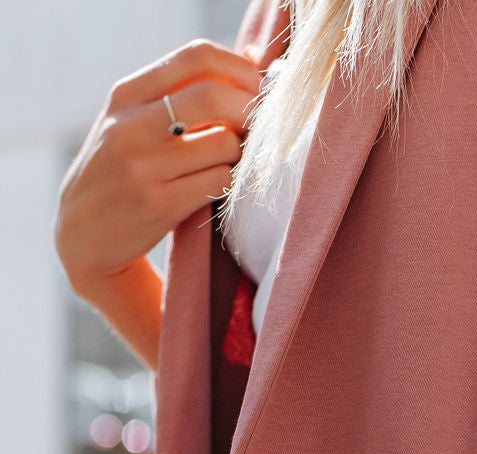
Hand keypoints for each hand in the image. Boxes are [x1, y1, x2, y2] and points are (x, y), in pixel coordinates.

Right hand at [54, 38, 263, 298]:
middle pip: (215, 95)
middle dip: (248, 110)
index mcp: (127, 94)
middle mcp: (130, 125)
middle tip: (256, 127)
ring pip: (224, 142)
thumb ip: (185, 92)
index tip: (255, 88)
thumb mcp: (134, 121)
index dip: (239, 69)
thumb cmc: (122, 171)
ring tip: (228, 161)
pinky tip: (218, 185)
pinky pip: (220, 181)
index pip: (195, 57)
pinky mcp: (159, 205)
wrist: (83, 235)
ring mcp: (144, 166)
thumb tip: (255, 58)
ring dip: (239, 153)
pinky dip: (230, 182)